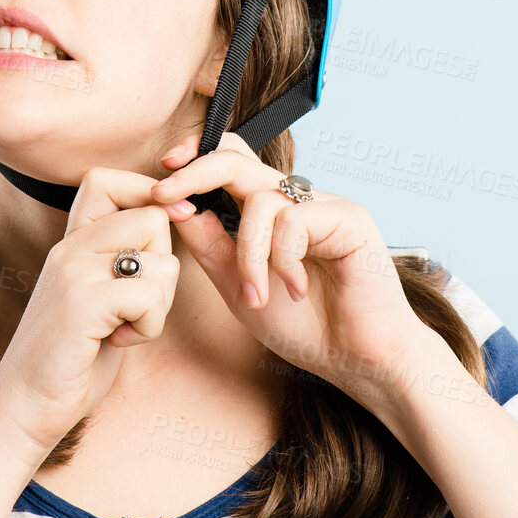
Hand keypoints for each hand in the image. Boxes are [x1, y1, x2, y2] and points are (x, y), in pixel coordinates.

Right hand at [0, 165, 181, 458]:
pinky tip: (120, 342)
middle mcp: (70, 248)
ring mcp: (73, 272)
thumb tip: (171, 222)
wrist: (21, 409)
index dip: (146, 200)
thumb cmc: (70, 360)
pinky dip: (149, 327)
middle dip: (164, 264)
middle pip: (154, 218)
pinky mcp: (82, 303)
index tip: (154, 246)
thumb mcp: (96, 298)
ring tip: (124, 328)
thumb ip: (122, 262)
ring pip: (161, 260)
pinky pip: (150, 295)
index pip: (108, 179)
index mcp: (70, 243)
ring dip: (159, 304)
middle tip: (137, 305)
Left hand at [150, 131, 430, 398]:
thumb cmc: (304, 326)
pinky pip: (293, 221)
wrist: (357, 360)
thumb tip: (175, 206)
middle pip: (238, 160)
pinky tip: (297, 289)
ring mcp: (325, 204)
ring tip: (256, 295)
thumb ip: (210, 245)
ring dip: (247, 254)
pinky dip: (283, 260)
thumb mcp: (238, 285)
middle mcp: (297, 199)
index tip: (161, 179)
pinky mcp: (349, 218)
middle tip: (164, 194)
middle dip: (194, 173)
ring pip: (260, 200)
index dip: (195, 157)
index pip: (230, 161)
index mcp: (270, 210)